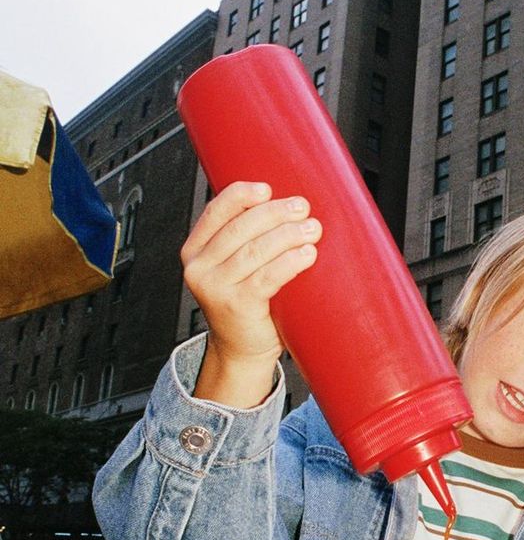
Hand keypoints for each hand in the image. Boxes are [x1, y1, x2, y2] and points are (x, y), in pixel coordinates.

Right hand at [181, 182, 320, 405]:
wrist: (241, 350)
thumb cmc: (245, 304)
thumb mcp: (234, 267)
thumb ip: (245, 239)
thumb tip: (285, 206)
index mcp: (196, 250)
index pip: (216, 211)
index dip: (242, 195)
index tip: (268, 188)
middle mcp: (199, 267)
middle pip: (240, 229)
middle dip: (275, 213)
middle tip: (302, 208)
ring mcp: (215, 287)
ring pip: (255, 250)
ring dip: (288, 235)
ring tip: (312, 229)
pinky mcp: (236, 305)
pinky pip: (267, 276)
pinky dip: (290, 261)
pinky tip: (307, 254)